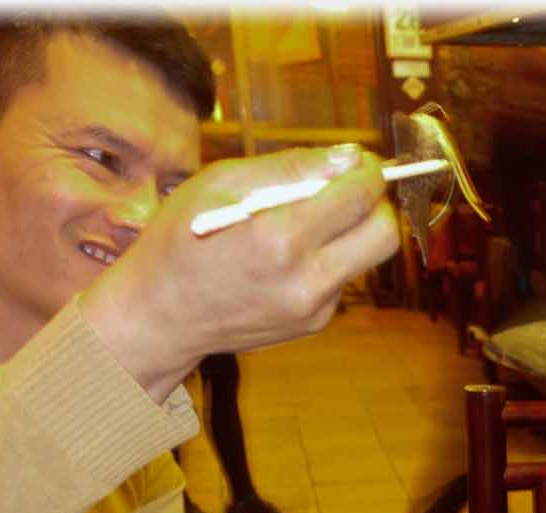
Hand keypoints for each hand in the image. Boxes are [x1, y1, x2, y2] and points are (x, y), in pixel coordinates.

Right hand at [78, 145, 400, 401]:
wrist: (160, 315)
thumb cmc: (182, 239)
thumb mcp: (222, 183)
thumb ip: (290, 168)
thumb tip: (347, 157)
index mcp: (279, 238)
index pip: (359, 198)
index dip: (367, 172)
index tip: (358, 162)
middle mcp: (305, 279)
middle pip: (384, 234)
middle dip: (376, 203)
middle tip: (347, 188)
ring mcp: (314, 308)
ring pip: (368, 258)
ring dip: (351, 230)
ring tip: (304, 220)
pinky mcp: (315, 323)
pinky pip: (342, 278)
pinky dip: (328, 257)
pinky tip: (287, 256)